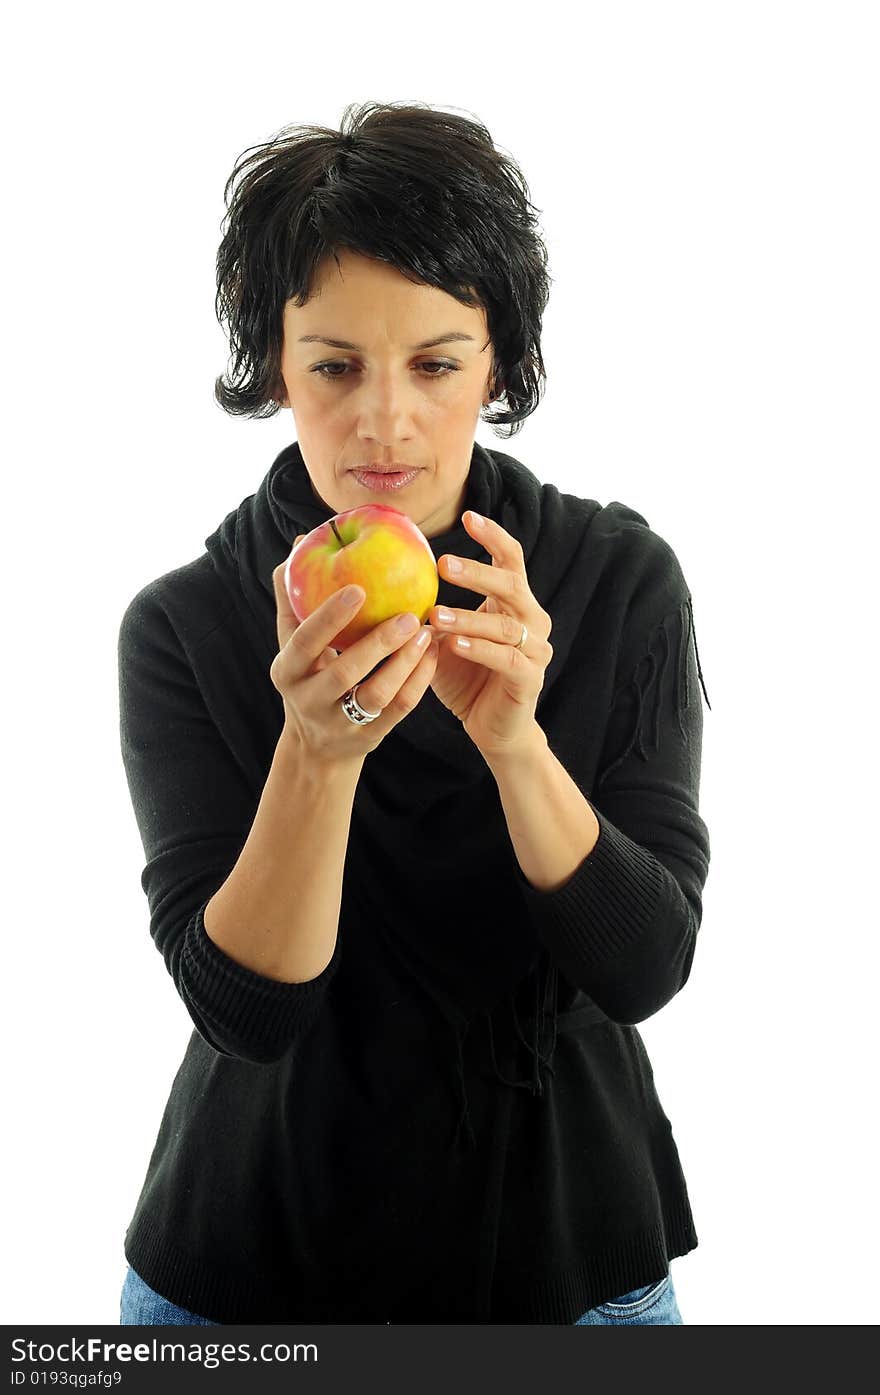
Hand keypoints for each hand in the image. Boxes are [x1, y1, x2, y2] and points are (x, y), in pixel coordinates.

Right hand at [270, 535, 439, 765]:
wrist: (316, 746)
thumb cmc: (308, 676)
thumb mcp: (293, 645)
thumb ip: (294, 597)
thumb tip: (301, 543)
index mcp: (287, 671)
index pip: (303, 642)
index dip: (329, 617)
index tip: (359, 588)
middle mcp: (308, 700)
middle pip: (343, 672)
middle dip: (377, 643)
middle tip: (409, 614)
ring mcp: (340, 723)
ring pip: (375, 695)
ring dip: (404, 663)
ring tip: (426, 632)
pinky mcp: (370, 737)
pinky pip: (398, 708)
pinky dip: (418, 680)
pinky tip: (433, 653)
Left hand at [427, 511, 552, 758]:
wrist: (495, 729)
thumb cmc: (467, 678)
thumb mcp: (445, 638)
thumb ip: (432, 612)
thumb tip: (391, 583)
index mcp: (515, 603)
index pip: (511, 559)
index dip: (493, 536)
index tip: (467, 516)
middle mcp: (533, 619)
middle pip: (512, 584)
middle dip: (476, 573)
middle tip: (442, 564)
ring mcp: (536, 649)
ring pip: (506, 625)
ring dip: (468, 617)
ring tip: (435, 614)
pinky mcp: (530, 678)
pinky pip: (506, 659)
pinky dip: (480, 649)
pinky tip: (454, 644)